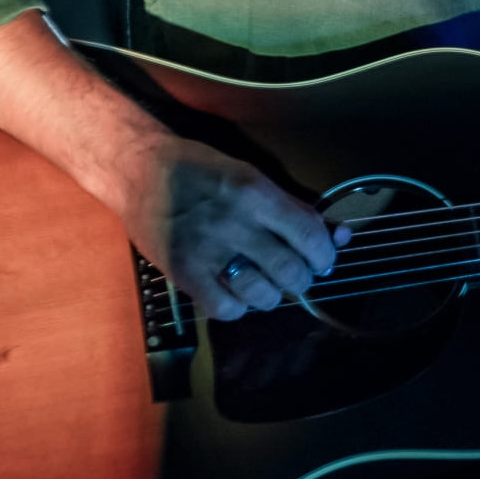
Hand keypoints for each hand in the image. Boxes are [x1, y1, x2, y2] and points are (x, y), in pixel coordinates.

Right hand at [114, 133, 344, 321]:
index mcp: (256, 194)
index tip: (323, 261)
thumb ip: (295, 208)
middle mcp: (234, 223)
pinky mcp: (183, 273)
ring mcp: (206, 251)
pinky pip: (225, 309)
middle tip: (295, 275)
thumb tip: (340, 234)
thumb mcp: (252, 176)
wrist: (140, 171)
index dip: (324, 255)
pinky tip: (236, 292)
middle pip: (289, 270)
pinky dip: (238, 307)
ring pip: (261, 294)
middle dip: (301, 279)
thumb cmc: (201, 170)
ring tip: (266, 284)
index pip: (308, 235)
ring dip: (272, 295)